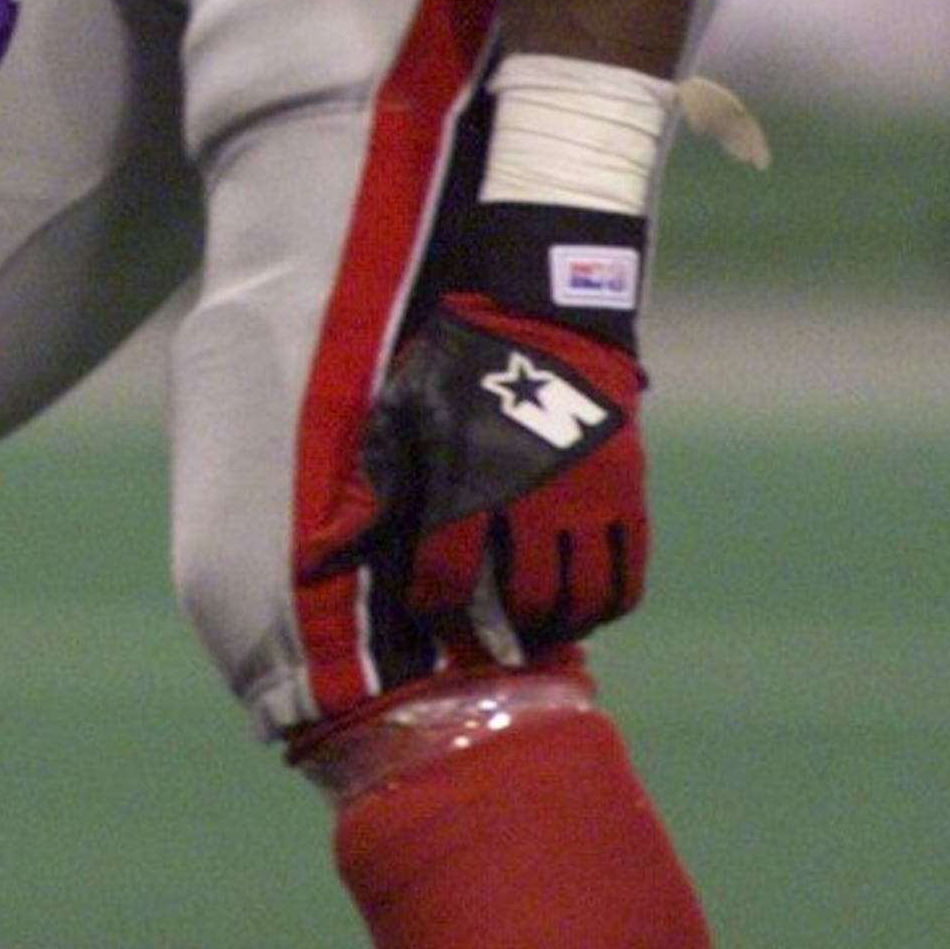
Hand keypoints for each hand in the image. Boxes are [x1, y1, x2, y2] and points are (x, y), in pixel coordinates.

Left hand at [324, 204, 651, 652]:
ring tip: (537, 626)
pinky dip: (605, 604)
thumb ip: (374, 492)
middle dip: (504, 625)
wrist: (540, 316)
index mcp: (468, 480)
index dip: (437, 606)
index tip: (432, 611)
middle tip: (492, 632)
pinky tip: (583, 606)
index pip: (449, 576)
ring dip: (556, 622)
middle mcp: (532, 497)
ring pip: (580, 596)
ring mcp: (589, 498)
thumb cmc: (457, 369)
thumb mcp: (402, 418)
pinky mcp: (629, 492)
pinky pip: (626, 576)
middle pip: (524, 597)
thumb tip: (319, 558)